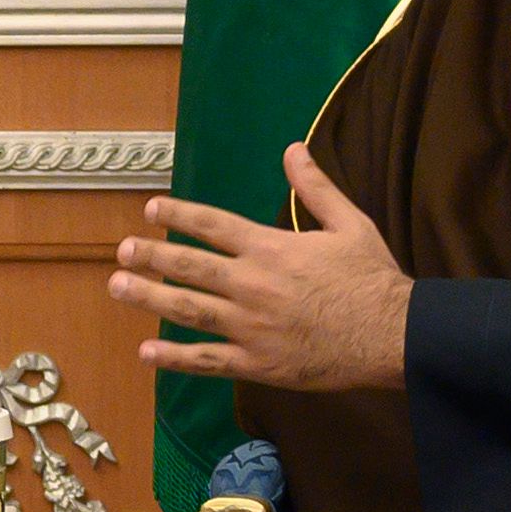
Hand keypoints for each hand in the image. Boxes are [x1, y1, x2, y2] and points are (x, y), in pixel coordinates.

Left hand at [110, 145, 411, 392]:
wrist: (393, 335)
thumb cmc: (372, 279)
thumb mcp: (350, 223)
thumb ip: (316, 187)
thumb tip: (294, 149)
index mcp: (272, 249)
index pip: (214, 226)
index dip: (179, 216)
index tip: (151, 210)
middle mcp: (253, 285)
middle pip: (191, 267)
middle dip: (152, 256)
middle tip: (122, 251)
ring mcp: (251, 326)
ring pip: (189, 310)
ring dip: (149, 298)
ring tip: (118, 287)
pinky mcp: (257, 362)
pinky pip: (208, 360)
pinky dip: (175, 358)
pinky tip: (147, 353)